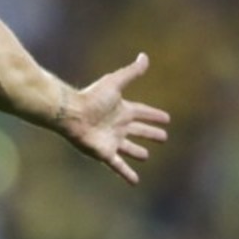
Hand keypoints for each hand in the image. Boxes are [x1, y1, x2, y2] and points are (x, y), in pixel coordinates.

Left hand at [64, 53, 169, 184]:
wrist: (71, 112)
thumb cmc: (92, 96)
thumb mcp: (115, 82)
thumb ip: (131, 72)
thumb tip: (144, 56)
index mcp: (122, 110)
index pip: (143, 112)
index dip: (154, 115)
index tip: (167, 118)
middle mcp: (118, 125)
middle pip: (138, 130)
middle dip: (150, 132)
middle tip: (163, 136)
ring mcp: (112, 140)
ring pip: (129, 148)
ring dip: (137, 152)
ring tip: (145, 155)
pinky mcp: (105, 153)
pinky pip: (118, 166)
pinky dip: (127, 174)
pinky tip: (135, 182)